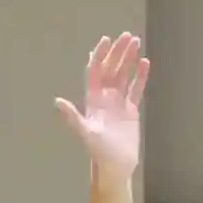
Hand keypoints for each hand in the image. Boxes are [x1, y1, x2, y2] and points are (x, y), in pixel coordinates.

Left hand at [55, 32, 148, 181]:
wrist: (116, 166)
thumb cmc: (99, 151)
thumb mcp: (86, 133)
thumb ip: (73, 117)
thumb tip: (57, 101)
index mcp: (92, 100)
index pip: (95, 71)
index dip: (99, 55)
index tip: (106, 40)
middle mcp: (105, 97)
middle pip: (111, 69)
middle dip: (118, 52)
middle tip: (127, 36)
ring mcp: (118, 103)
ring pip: (124, 75)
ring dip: (128, 60)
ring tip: (136, 42)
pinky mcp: (131, 110)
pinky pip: (136, 89)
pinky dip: (140, 76)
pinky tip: (144, 63)